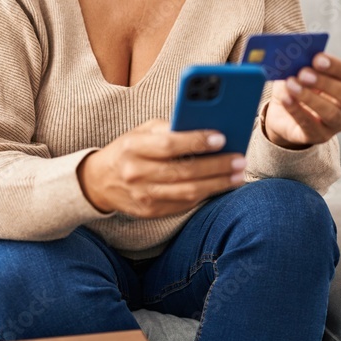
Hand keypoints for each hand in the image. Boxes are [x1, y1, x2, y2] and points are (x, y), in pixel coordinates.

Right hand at [77, 119, 244, 218]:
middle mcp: (136, 173)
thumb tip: (205, 128)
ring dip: (217, 184)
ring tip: (238, 175)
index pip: (168, 145)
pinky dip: (205, 195)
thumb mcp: (142, 131)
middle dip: (216, 166)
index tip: (221, 137)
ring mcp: (143, 196)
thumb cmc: (129, 149)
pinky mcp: (150, 212)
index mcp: (133, 147)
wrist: (100, 181)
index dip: (196, 142)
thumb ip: (169, 128)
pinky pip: (184, 205)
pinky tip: (221, 186)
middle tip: (240, 159)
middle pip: (183, 171)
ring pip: (187, 192)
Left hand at [263, 52, 340, 149]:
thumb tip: (296, 56)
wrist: (283, 112)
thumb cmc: (298, 85)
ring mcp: (337, 124)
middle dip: (325, 83)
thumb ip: (302, 63)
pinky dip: (297, 111)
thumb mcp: (299, 70)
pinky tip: (286, 99)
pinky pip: (311, 126)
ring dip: (310, 98)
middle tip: (303, 73)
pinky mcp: (319, 136)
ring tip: (291, 85)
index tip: (317, 58)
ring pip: (331, 113)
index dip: (337, 66)